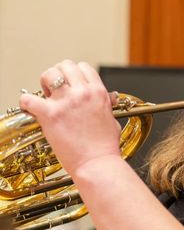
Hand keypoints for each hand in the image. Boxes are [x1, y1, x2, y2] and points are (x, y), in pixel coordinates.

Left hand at [19, 60, 120, 178]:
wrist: (97, 164)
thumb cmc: (105, 148)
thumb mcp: (111, 120)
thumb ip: (106, 106)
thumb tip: (107, 101)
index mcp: (99, 92)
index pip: (83, 67)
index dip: (74, 74)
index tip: (70, 84)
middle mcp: (83, 93)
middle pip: (65, 65)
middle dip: (58, 74)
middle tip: (56, 90)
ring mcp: (66, 103)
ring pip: (49, 74)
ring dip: (44, 83)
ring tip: (46, 97)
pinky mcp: (50, 115)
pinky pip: (29, 99)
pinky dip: (26, 102)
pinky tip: (30, 108)